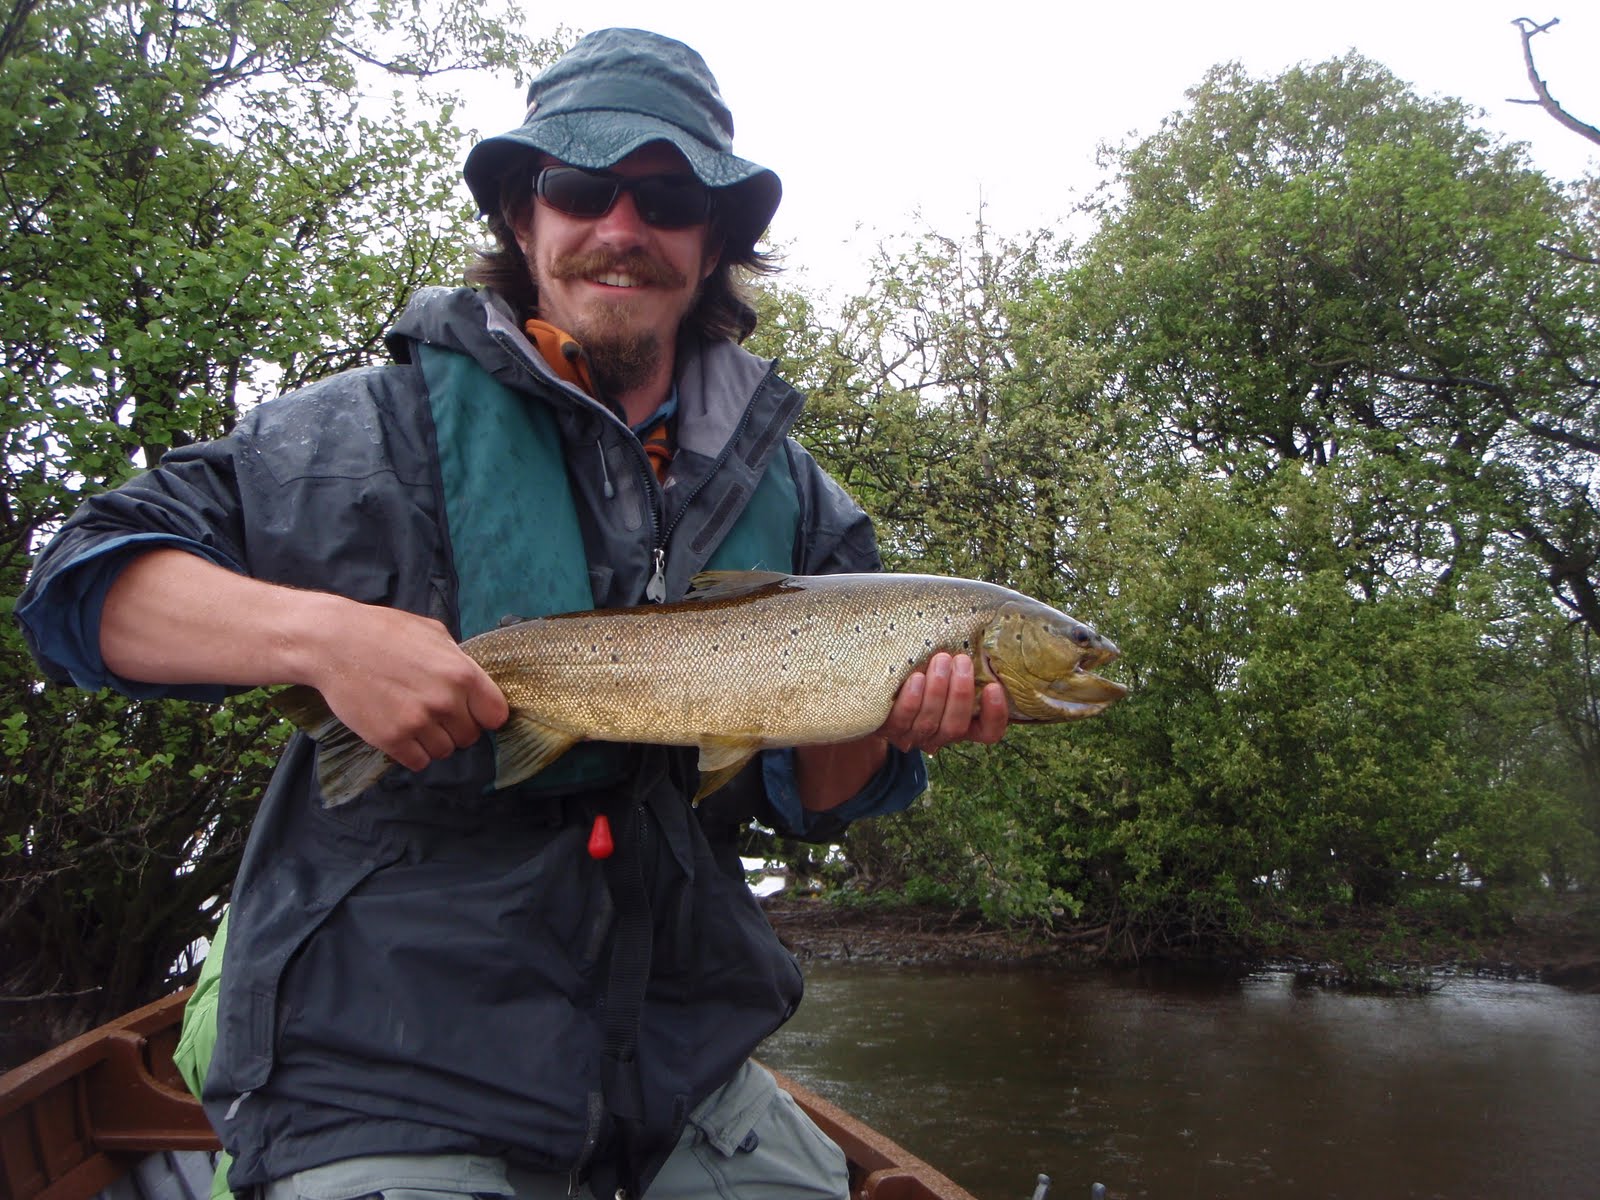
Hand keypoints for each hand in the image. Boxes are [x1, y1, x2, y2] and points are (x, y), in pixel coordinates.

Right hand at [303, 602, 510, 772]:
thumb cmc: (383, 631)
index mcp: (462, 673)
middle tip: (434, 714)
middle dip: (455, 728)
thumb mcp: (433, 633)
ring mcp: (418, 722)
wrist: (333, 643)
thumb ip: (458, 660)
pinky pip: (418, 762)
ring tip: (414, 721)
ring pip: (444, 752)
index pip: (496, 715)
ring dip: (433, 742)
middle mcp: (446, 701)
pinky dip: (412, 753)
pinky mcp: (391, 739)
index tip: (472, 713)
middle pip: (469, 737)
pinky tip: (401, 734)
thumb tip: (474, 680)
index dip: (484, 715)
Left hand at [880, 652, 1008, 754]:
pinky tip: (916, 678)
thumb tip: (979, 630)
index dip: (995, 715)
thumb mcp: (946, 671)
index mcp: (962, 724)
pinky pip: (901, 720)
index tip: (993, 686)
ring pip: (930, 722)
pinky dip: (911, 700)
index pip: (988, 732)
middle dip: (961, 693)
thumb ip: (962, 665)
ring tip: (941, 660)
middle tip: (961, 660)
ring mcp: (913, 735)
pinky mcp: (888, 729)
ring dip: (937, 690)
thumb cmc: (921, 671)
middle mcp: (939, 735)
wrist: (876, 689)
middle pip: (956, 726)